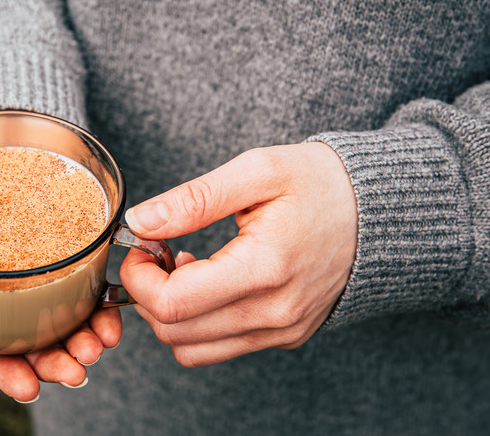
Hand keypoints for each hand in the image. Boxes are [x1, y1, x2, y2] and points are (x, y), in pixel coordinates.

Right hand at [0, 232, 122, 402]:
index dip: (9, 372)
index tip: (29, 389)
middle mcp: (12, 297)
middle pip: (35, 341)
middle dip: (56, 362)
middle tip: (75, 371)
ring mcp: (42, 276)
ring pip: (66, 319)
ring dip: (85, 340)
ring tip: (98, 346)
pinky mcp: (69, 252)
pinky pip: (88, 285)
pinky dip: (102, 306)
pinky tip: (110, 319)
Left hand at [120, 142, 356, 366]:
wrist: (382, 211)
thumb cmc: (320, 183)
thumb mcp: (258, 171)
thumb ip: (194, 199)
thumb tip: (140, 221)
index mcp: (265, 268)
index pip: (173, 304)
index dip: (139, 277)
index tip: (140, 247)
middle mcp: (275, 312)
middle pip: (175, 333)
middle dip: (147, 294)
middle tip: (156, 253)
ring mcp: (282, 330)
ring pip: (192, 350)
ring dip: (170, 314)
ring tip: (183, 267)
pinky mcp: (286, 335)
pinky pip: (220, 348)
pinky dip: (197, 323)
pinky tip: (209, 281)